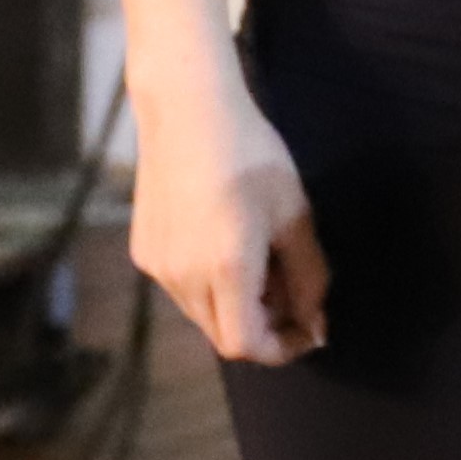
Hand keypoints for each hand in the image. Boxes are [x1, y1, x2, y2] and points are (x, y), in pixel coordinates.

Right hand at [129, 74, 329, 363]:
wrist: (188, 111)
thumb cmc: (252, 154)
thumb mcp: (294, 212)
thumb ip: (310, 275)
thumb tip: (317, 323)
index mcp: (226, 270)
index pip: (246, 346)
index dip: (281, 348)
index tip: (308, 327)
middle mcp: (184, 278)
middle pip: (223, 335)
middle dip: (263, 326)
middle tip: (290, 289)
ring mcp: (158, 267)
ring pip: (201, 314)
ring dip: (235, 306)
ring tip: (260, 259)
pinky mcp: (144, 251)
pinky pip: (181, 288)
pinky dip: (209, 286)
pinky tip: (224, 242)